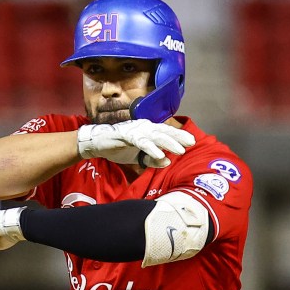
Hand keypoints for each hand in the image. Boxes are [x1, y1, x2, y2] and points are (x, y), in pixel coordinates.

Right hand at [77, 119, 194, 167]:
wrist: (97, 144)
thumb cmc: (119, 149)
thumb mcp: (138, 158)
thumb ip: (152, 160)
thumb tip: (167, 162)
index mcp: (148, 131)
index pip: (166, 132)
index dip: (179, 136)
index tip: (192, 142)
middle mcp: (144, 127)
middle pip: (164, 131)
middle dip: (178, 137)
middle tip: (191, 143)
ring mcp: (135, 130)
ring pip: (155, 136)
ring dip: (168, 143)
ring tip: (180, 151)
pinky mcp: (126, 135)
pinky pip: (141, 142)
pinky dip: (150, 148)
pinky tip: (159, 154)